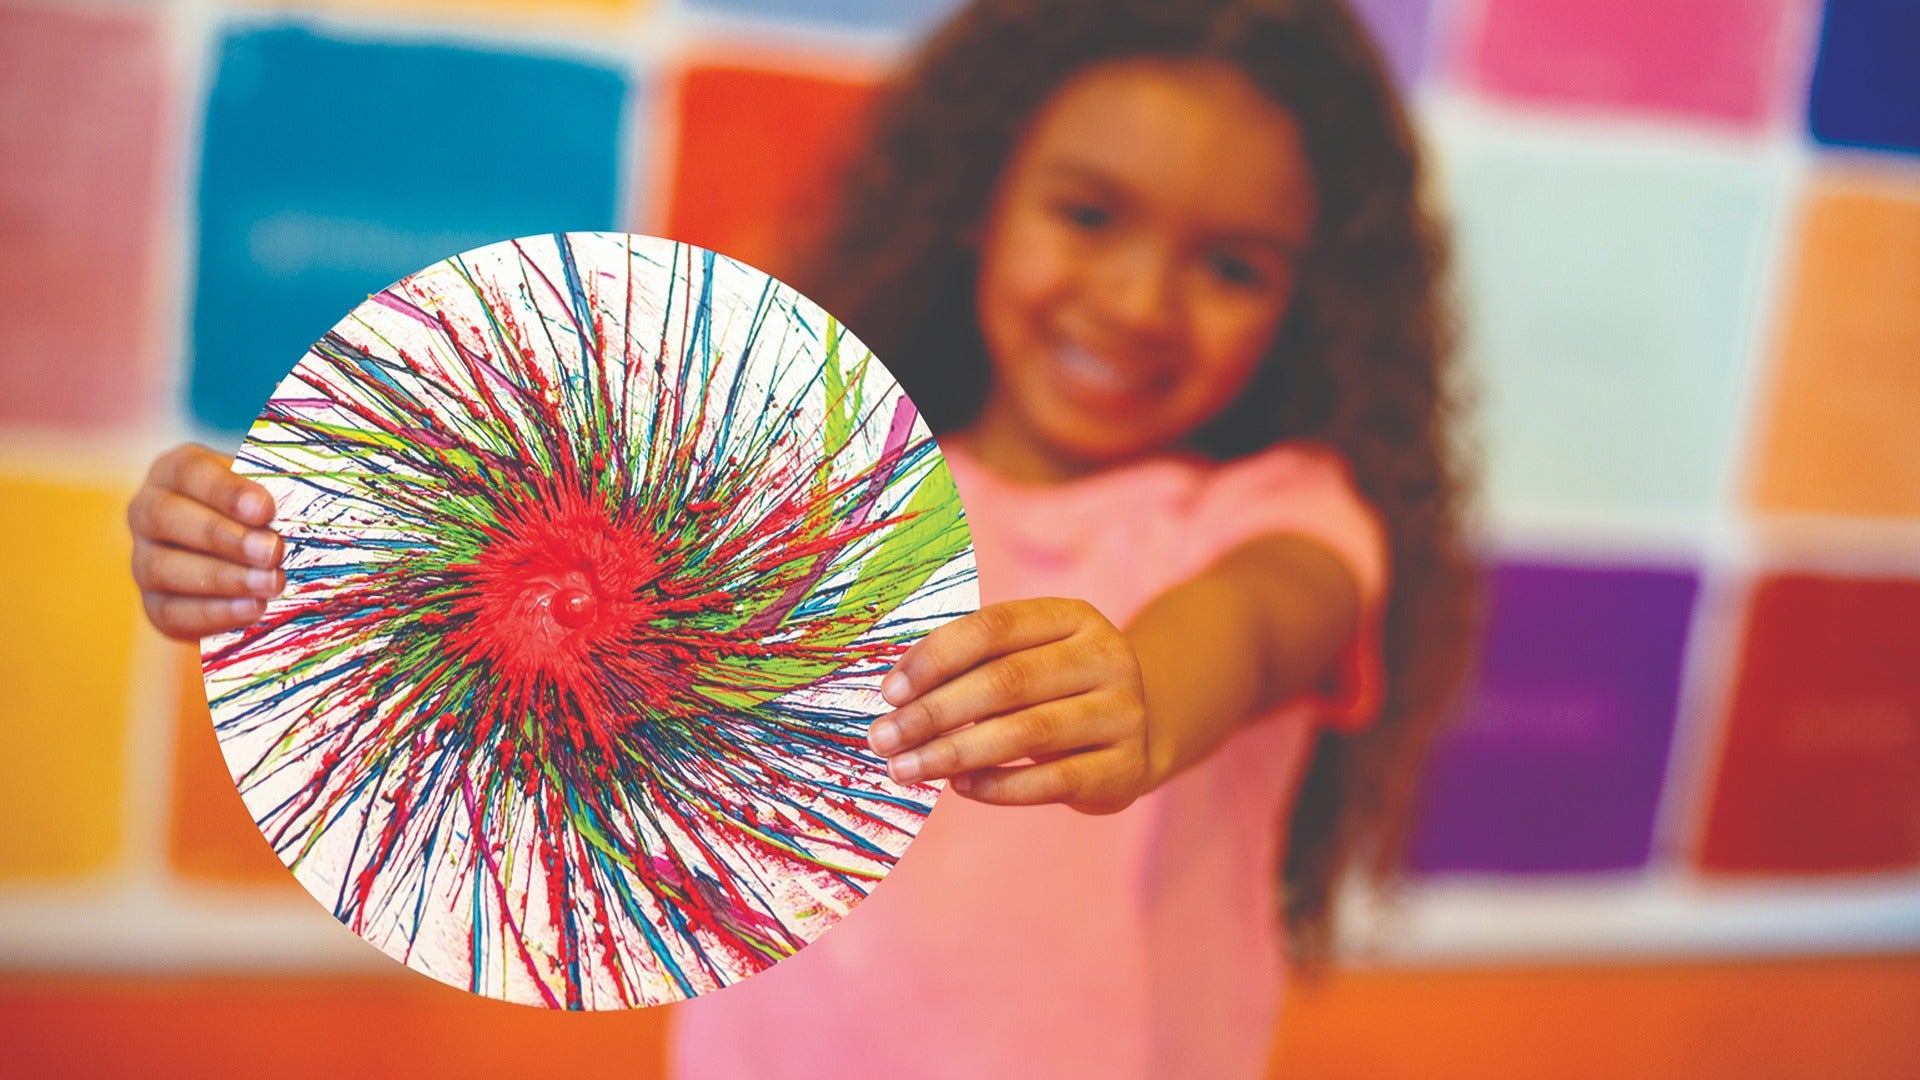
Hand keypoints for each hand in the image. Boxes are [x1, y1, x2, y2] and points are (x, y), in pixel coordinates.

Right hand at [126, 443, 283, 640]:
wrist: (247, 559)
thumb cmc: (260, 512)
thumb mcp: (264, 491)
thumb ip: (275, 491)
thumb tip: (302, 504)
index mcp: (173, 472)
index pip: (189, 471)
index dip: (225, 490)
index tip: (264, 508)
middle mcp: (147, 513)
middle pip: (166, 518)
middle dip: (223, 536)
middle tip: (272, 551)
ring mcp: (143, 561)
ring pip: (162, 568)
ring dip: (222, 578)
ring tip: (271, 583)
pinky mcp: (154, 605)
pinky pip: (171, 612)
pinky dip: (215, 613)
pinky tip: (254, 608)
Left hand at [866, 598, 1151, 814]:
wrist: (1138, 735)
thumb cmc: (1056, 691)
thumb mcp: (1028, 659)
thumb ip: (973, 666)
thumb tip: (896, 697)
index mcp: (1074, 617)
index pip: (995, 627)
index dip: (936, 657)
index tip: (888, 692)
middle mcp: (1106, 657)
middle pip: (1006, 681)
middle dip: (933, 713)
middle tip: (883, 738)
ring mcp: (1123, 713)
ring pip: (1027, 732)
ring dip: (954, 753)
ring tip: (905, 768)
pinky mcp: (1126, 767)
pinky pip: (1053, 781)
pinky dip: (998, 785)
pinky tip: (959, 786)